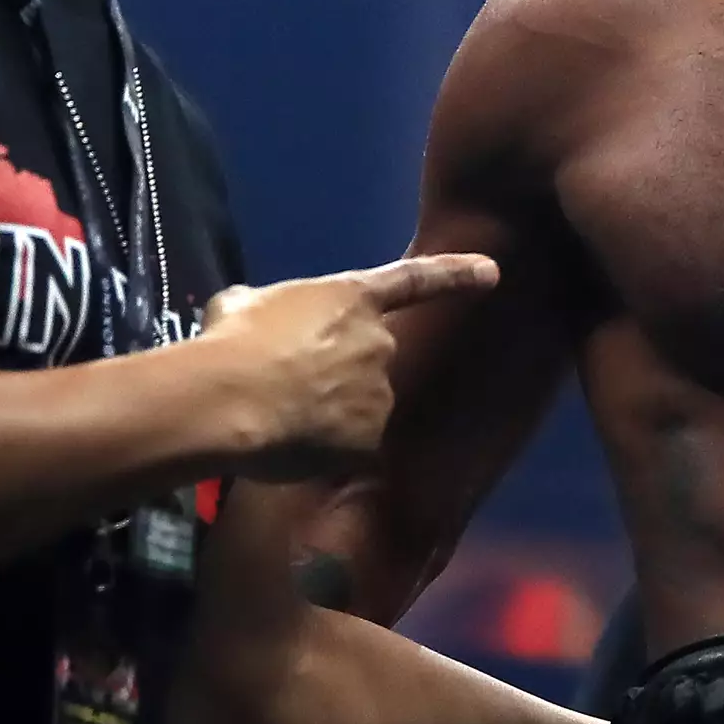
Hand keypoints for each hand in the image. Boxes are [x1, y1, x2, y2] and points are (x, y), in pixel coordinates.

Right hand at [195, 254, 497, 480]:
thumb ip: (270, 307)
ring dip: (328, 414)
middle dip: (336, 374)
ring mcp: (379, 394)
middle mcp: (379, 343)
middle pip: (369, 361)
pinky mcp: (368, 441)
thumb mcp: (244, 303)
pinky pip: (348, 449)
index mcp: (352, 299)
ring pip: (359, 408)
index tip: (492, 272)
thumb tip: (255, 317)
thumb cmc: (231, 341)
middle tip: (285, 386)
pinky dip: (323, 451)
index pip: (415, 281)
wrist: (230, 398)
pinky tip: (287, 447)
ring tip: (278, 417)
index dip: (455, 274)